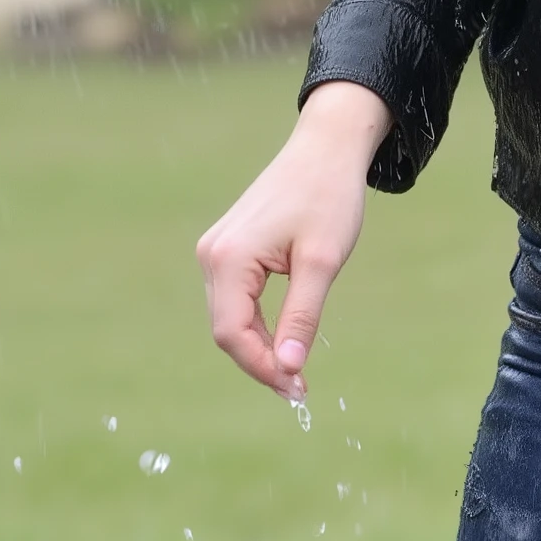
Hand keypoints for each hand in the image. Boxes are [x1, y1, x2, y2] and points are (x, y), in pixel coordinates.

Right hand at [194, 83, 391, 397]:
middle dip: (261, 363)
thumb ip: (302, 317)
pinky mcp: (228, 249)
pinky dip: (257, 325)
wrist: (325, 150)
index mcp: (228, 258)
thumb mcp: (322, 263)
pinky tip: (284, 341)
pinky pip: (235, 300)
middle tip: (300, 390)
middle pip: (226, 330)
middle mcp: (212, 255)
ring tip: (295, 371)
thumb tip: (288, 368)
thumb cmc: (328, 198)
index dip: (262, 368)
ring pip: (229, 318)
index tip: (297, 389)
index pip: (233, 334)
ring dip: (259, 347)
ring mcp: (216, 251)